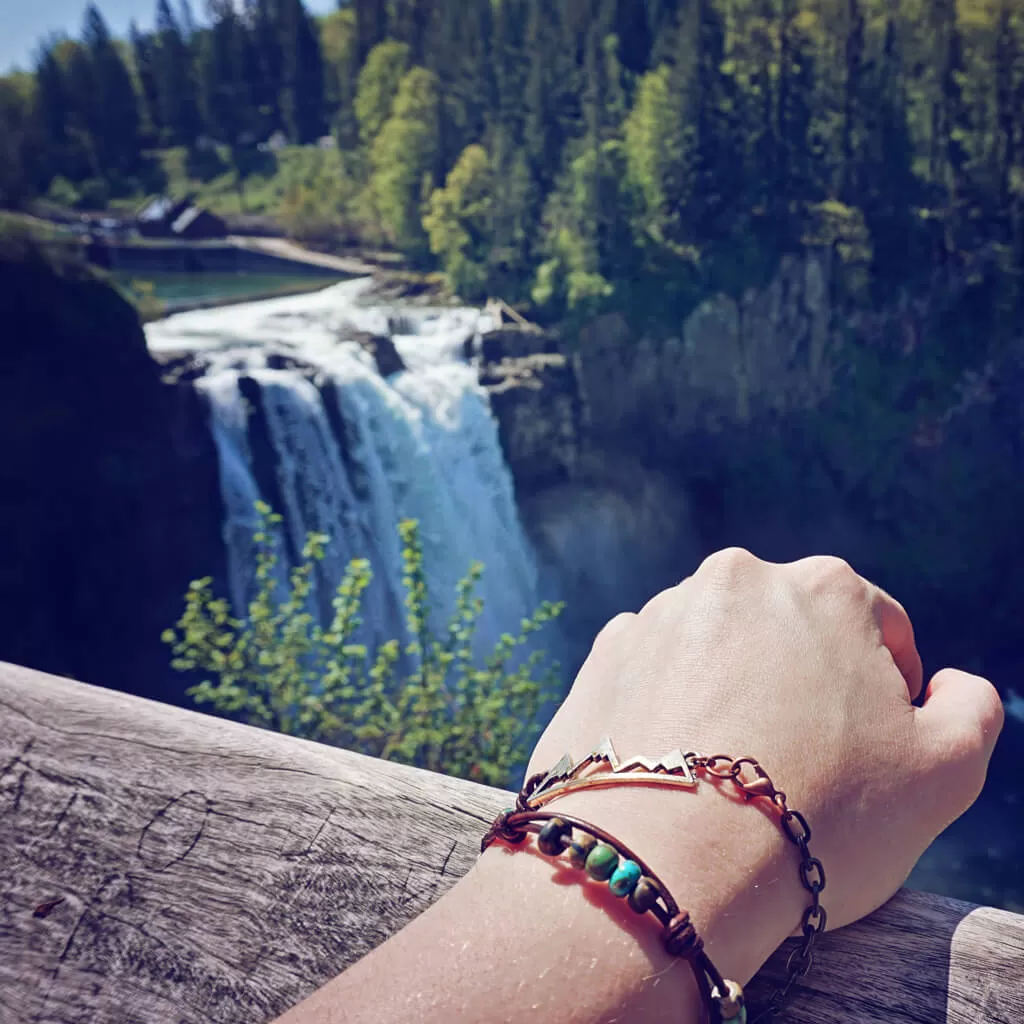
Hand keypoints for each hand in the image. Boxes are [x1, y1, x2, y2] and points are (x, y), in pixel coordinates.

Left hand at [526, 549, 1003, 980]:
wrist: (667, 864)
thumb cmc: (819, 816)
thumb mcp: (945, 769)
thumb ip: (969, 707)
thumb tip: (948, 684)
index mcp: (822, 587)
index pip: (877, 626)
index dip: (887, 690)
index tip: (870, 747)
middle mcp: (733, 580)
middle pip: (791, 632)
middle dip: (805, 685)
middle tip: (804, 765)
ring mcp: (657, 615)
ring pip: (719, 651)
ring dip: (734, 693)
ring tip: (734, 774)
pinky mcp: (602, 656)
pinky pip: (655, 677)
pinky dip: (671, 711)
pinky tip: (679, 768)